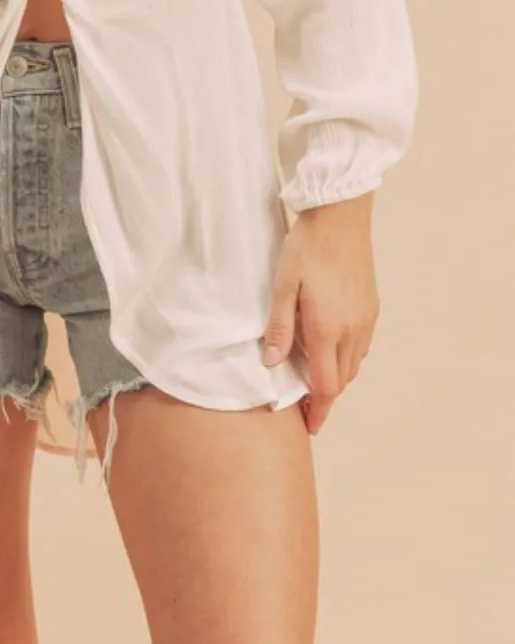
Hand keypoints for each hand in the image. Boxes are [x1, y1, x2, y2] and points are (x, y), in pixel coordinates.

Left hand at [261, 193, 379, 434]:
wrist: (341, 217)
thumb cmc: (306, 247)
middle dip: (325, 396)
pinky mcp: (372, 307)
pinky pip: (362, 345)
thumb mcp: (282, 285)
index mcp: (327, 329)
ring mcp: (366, 319)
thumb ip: (278, 327)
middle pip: (342, 379)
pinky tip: (331, 346)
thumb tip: (271, 363)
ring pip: (354, 364)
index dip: (318, 411)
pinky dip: (347, 357)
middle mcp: (352, 330)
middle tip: (304, 403)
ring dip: (337, 376)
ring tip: (314, 375)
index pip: (326, 386)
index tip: (310, 426)